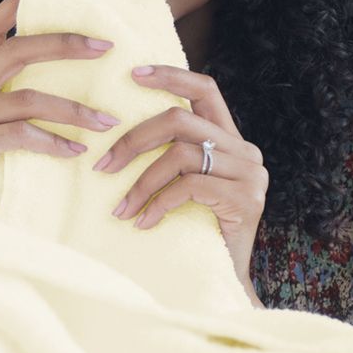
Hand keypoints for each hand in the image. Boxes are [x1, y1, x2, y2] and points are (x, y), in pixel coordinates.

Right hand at [0, 0, 119, 203]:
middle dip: (63, 44)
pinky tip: (77, 152)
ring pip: (25, 97)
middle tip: (106, 48)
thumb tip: (80, 86)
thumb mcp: (5, 137)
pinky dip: (53, 141)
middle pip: (12, 51)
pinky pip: (19, 134)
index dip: (14, 6)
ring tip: (108, 121)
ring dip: (73, 109)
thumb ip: (23, 108)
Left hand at [94, 64, 268, 303]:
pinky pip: (189, 186)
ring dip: (141, 181)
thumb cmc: (197, 231)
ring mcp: (250, 173)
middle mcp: (245, 150)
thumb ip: (171, 157)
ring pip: (181, 155)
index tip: (133, 73)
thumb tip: (117, 136)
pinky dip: (158, 202)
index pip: (206, 90)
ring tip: (119, 208)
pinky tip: (142, 222)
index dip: (171, 77)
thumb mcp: (184, 186)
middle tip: (102, 165)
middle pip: (180, 121)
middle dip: (134, 140)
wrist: (227, 278)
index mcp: (229, 139)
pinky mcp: (247, 199)